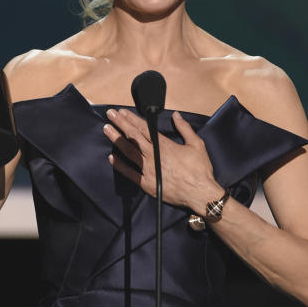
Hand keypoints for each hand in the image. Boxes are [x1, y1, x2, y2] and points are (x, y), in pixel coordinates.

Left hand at [103, 108, 223, 214]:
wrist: (201, 194)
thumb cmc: (200, 170)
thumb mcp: (196, 144)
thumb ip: (184, 128)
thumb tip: (176, 116)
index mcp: (165, 146)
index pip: (144, 128)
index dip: (132, 119)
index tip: (122, 112)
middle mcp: (154, 156)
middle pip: (133, 137)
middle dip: (120, 124)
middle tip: (110, 114)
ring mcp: (149, 170)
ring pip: (129, 152)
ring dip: (116, 139)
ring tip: (107, 129)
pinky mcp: (147, 184)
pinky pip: (130, 173)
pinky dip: (120, 165)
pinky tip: (111, 157)